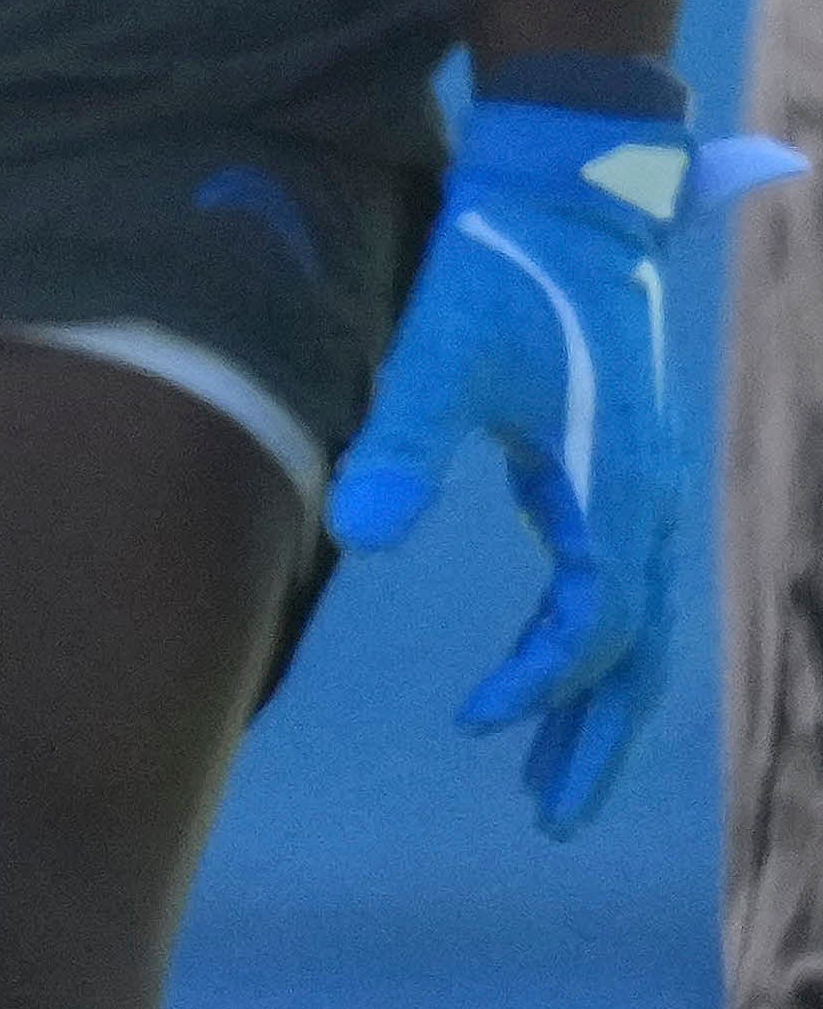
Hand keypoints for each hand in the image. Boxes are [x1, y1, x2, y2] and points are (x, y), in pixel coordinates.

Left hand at [328, 96, 808, 835]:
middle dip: (594, 734)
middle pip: (639, 650)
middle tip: (551, 814)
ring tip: (551, 772)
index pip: (597, 623)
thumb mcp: (441, 352)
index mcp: (619, 486)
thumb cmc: (502, 269)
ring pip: (637, 621)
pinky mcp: (626, 463)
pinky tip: (546, 659)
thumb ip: (403, 443)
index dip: (542, 681)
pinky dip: (594, 634)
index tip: (480, 723)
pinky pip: (622, 579)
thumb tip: (357, 535)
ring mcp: (647, 484)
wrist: (566, 193)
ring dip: (597, 696)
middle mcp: (651, 497)